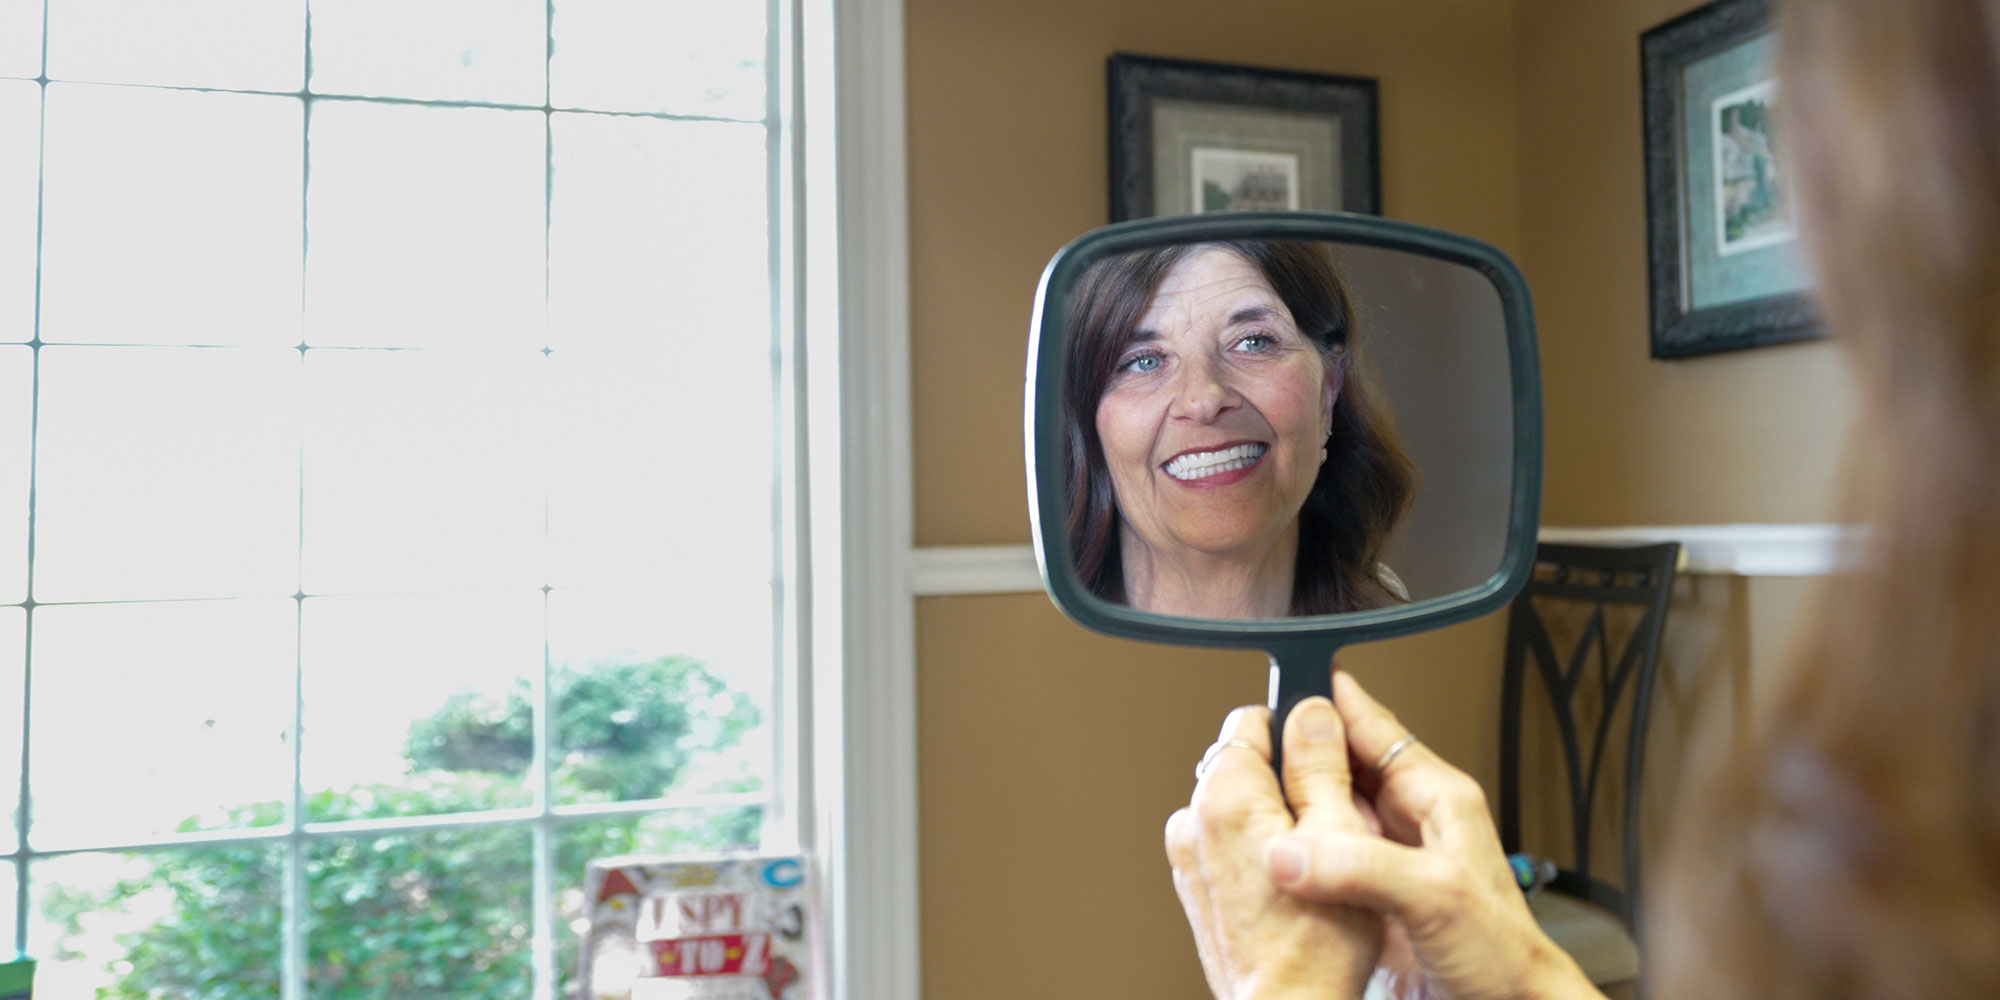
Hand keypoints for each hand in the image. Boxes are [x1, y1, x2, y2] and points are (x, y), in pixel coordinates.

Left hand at [1166, 699, 1382, 998]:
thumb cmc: (1315, 945)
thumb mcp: (1339, 833)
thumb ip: (1320, 763)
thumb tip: (1313, 711)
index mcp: (1224, 796)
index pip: (1253, 719)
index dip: (1299, 732)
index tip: (1328, 756)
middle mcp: (1194, 821)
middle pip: (1248, 764)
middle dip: (1293, 780)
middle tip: (1334, 820)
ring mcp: (1190, 857)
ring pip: (1243, 807)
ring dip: (1277, 819)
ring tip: (1317, 859)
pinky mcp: (1197, 888)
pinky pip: (1232, 846)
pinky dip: (1261, 852)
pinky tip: (1294, 884)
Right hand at [1262, 671, 1601, 999]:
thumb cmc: (1505, 957)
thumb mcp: (1436, 897)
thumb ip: (1363, 866)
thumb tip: (1291, 850)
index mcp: (1438, 798)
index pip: (1376, 727)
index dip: (1332, 701)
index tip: (1287, 684)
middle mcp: (1413, 822)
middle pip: (1345, 764)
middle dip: (1300, 754)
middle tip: (1253, 748)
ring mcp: (1392, 859)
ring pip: (1332, 810)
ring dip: (1297, 805)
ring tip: (1252, 796)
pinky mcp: (1374, 896)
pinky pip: (1326, 857)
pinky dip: (1297, 852)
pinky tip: (1272, 857)